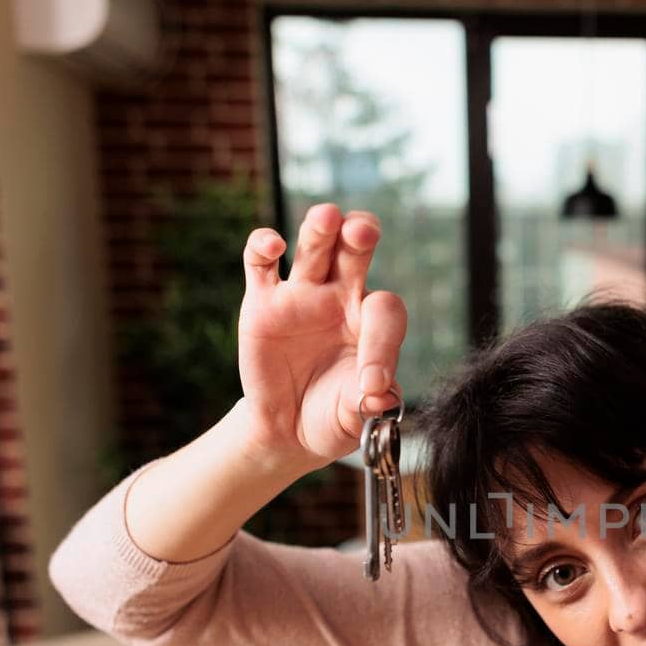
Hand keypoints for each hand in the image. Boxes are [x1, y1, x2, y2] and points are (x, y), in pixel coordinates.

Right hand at [236, 203, 407, 470]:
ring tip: (327, 217)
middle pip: (355, 253)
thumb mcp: (354, 418)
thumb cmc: (331, 416)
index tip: (371, 385)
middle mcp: (341, 299)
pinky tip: (272, 244)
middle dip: (360, 236)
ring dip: (321, 229)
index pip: (385, 313)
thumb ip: (367, 405)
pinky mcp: (263, 301)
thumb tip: (380, 396)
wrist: (288, 428)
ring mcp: (302, 295)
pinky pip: (260, 264)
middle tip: (362, 234)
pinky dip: (262, 246)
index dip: (383, 345)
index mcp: (372, 324)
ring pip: (314, 248)